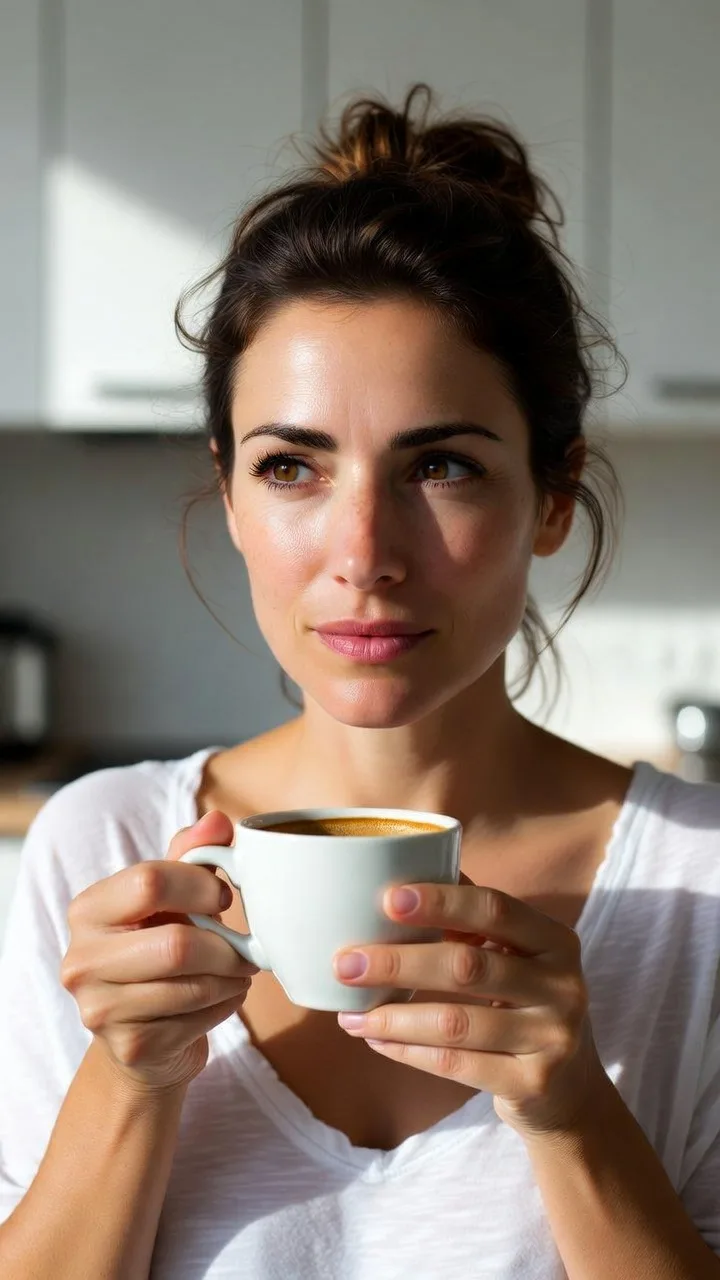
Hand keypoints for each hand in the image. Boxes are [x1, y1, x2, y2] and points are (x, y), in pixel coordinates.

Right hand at [61, 811, 257, 1094]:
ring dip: (232, 978)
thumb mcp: (172, 898)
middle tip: (245, 948)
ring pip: (193, 986)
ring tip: (238, 971)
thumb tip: (219, 820)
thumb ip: (192, 854)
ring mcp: (99, 1010)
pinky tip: (220, 999)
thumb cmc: (160, 950)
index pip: (149, 880)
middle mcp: (81, 960)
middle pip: (176, 944)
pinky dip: (224, 1007)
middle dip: (226, 946)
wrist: (144, 1036)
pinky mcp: (129, 1048)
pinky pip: (198, 1021)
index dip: (200, 886)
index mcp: (88, 910)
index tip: (222, 896)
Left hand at [333, 874, 606, 1138]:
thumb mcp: (518, 958)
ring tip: (349, 1013)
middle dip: (398, 962)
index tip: (387, 899)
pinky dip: (407, 1051)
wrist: (570, 1089)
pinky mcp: (532, 1083)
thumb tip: (408, 879)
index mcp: (555, 941)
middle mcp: (562, 986)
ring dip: (393, 1016)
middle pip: (468, 966)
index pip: (495, 909)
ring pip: (456, 1022)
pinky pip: (454, 1065)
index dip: (442, 901)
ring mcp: (551, 1038)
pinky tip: (376, 1039)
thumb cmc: (526, 1005)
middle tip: (345, 963)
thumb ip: (477, 919)